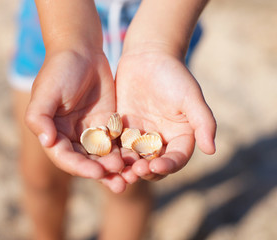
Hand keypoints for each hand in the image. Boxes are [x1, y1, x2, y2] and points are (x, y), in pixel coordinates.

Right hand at [25, 49, 135, 192]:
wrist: (82, 51)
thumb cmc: (60, 69)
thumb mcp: (45, 92)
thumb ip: (40, 117)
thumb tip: (47, 142)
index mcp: (52, 132)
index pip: (64, 156)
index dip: (79, 167)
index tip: (97, 173)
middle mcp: (69, 136)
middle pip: (85, 161)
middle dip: (100, 173)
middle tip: (119, 183)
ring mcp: (89, 131)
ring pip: (101, 156)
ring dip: (114, 168)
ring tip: (129, 177)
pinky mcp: (106, 125)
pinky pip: (115, 142)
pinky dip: (123, 153)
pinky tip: (135, 161)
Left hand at [116, 50, 215, 180]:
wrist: (148, 56)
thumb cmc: (174, 75)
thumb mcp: (190, 97)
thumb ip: (203, 122)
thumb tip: (211, 150)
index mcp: (180, 137)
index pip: (176, 158)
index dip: (168, 165)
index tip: (156, 166)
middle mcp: (160, 140)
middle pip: (153, 164)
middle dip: (145, 170)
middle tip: (134, 172)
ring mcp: (140, 136)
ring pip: (133, 158)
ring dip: (126, 166)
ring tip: (118, 170)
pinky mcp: (122, 130)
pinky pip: (116, 145)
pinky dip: (112, 153)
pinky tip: (104, 156)